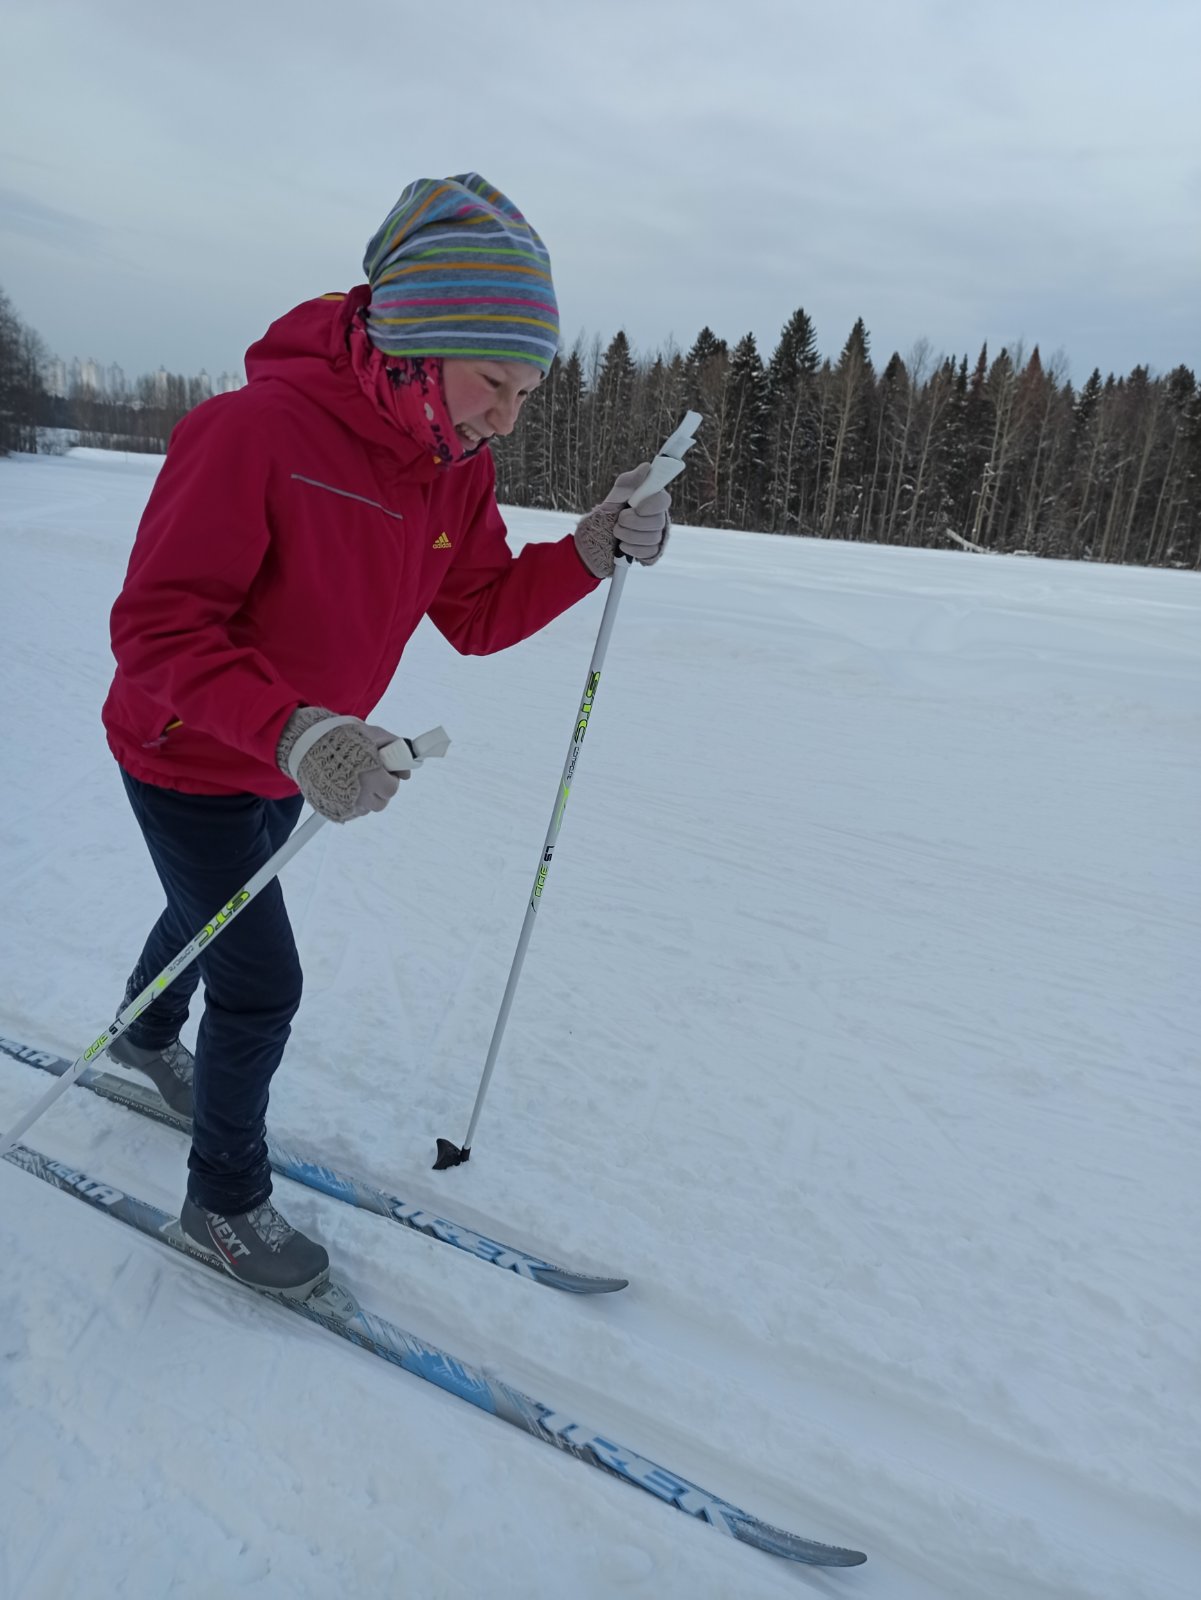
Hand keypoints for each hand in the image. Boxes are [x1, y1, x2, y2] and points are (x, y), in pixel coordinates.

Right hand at [276, 707, 408, 822]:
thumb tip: (408, 766)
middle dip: (380, 788)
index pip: (392, 788)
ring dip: (366, 796)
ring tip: (354, 777)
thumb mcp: (373, 734)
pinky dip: (351, 801)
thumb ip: (396, 747)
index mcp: (372, 777)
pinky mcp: (333, 810)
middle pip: (381, 802)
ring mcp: (345, 805)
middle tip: (371, 773)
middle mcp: (360, 796)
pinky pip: (351, 811)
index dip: (390, 778)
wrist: (305, 744)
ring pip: (366, 808)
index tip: (385, 770)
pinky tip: (344, 784)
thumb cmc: (341, 737)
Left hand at [573, 463, 671, 578]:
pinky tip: (622, 545)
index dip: (651, 505)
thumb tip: (646, 467)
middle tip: (620, 519)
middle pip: (657, 522)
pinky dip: (631, 548)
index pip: (663, 501)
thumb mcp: (617, 493)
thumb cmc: (612, 511)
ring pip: (651, 538)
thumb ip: (630, 481)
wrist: (599, 536)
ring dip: (629, 535)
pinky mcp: (651, 552)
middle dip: (633, 522)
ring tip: (617, 531)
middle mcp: (659, 518)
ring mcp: (656, 536)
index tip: (635, 506)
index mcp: (653, 500)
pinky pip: (647, 552)